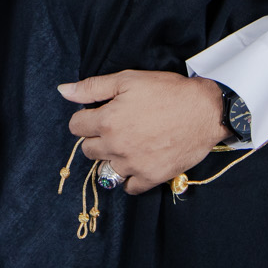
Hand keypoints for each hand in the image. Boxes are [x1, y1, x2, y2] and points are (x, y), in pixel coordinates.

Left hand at [60, 71, 225, 193]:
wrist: (205, 111)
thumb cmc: (166, 91)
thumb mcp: (127, 79)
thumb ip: (91, 87)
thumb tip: (63, 91)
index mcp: (107, 121)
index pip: (75, 127)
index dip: (84, 118)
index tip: (97, 114)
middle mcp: (116, 146)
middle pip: (88, 150)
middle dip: (95, 138)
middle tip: (113, 129)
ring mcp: (133, 164)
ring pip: (105, 169)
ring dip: (111, 158)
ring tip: (126, 145)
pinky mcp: (151, 177)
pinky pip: (128, 187)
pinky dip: (128, 178)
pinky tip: (135, 164)